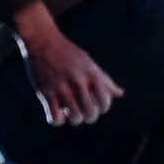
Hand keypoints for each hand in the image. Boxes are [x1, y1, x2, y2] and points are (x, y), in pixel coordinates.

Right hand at [13, 4, 121, 126]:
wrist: (42, 41)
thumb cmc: (69, 53)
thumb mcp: (89, 63)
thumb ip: (105, 80)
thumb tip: (120, 93)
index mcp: (91, 73)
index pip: (105, 101)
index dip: (102, 107)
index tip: (95, 104)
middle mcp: (78, 80)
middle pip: (91, 113)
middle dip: (89, 116)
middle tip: (84, 111)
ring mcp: (61, 87)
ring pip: (75, 117)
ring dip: (75, 119)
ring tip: (71, 112)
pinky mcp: (46, 93)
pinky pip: (55, 118)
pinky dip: (58, 121)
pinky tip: (58, 112)